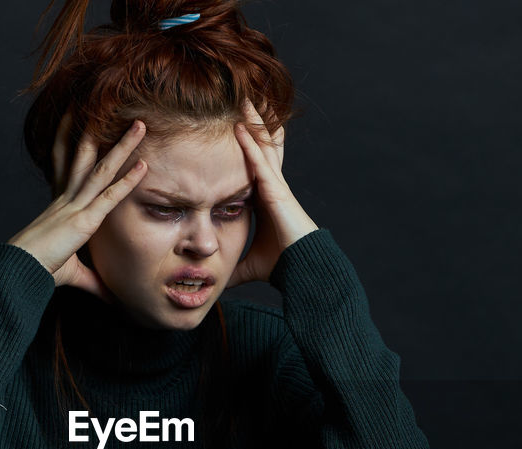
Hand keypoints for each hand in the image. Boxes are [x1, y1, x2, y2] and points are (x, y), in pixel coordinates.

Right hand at [7, 112, 148, 299]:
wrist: (19, 272)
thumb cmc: (39, 270)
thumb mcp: (74, 274)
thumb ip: (95, 281)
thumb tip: (112, 297)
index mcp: (61, 204)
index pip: (69, 164)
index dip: (74, 140)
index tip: (83, 120)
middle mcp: (67, 197)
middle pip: (88, 156)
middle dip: (103, 132)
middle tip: (117, 109)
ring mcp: (75, 206)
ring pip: (103, 168)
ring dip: (124, 146)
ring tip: (140, 126)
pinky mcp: (83, 221)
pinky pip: (109, 196)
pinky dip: (127, 181)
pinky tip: (143, 166)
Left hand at [227, 100, 319, 287]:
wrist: (304, 270)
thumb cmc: (283, 266)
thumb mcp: (249, 264)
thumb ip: (233, 266)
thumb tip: (216, 278)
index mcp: (268, 199)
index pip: (256, 165)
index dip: (249, 145)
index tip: (238, 127)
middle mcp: (274, 188)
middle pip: (263, 147)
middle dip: (255, 123)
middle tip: (245, 99)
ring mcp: (277, 187)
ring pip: (264, 147)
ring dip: (253, 123)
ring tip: (245, 99)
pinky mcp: (277, 192)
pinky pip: (261, 162)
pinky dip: (250, 144)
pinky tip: (239, 127)